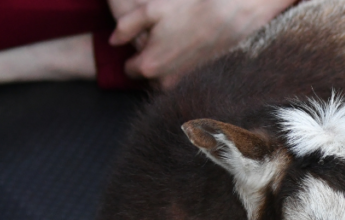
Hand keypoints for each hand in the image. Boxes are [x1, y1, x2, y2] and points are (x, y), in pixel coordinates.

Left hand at [109, 0, 294, 88]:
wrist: (230, 16)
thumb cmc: (190, 10)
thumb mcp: (150, 10)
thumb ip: (125, 26)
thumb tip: (114, 41)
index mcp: (149, 66)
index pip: (129, 69)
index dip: (134, 52)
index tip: (145, 39)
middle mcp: (165, 82)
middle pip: (148, 77)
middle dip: (151, 61)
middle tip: (163, 39)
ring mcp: (185, 85)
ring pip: (166, 79)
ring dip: (167, 66)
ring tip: (178, 43)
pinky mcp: (200, 82)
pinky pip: (184, 80)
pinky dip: (183, 68)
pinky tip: (192, 48)